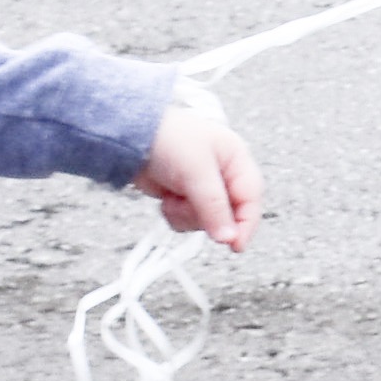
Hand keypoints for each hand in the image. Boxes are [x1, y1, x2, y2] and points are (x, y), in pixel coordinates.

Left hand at [138, 93, 262, 251]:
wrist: (130, 135)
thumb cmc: (168, 138)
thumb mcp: (196, 171)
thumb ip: (214, 206)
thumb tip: (228, 237)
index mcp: (236, 160)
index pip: (250, 198)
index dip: (246, 223)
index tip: (235, 245)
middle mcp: (223, 175)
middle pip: (229, 214)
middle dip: (206, 215)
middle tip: (188, 205)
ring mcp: (203, 188)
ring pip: (207, 221)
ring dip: (187, 214)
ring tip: (174, 196)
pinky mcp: (183, 197)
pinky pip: (187, 220)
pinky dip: (175, 214)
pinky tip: (167, 198)